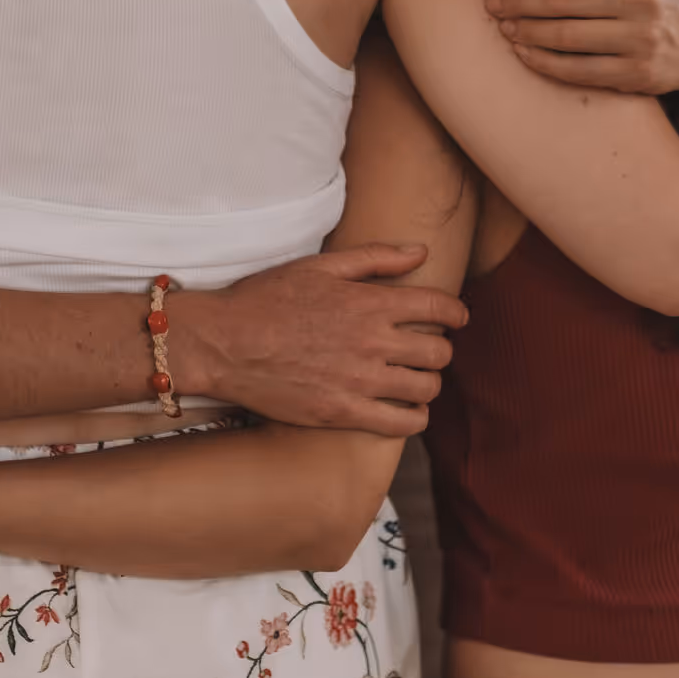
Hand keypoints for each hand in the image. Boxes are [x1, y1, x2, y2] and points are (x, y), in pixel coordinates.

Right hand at [169, 244, 464, 437]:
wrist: (223, 343)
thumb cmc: (265, 299)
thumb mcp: (319, 266)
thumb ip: (375, 258)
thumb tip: (421, 253)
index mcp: (369, 302)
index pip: (439, 308)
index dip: (456, 313)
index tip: (454, 318)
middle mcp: (372, 343)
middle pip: (438, 352)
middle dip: (438, 348)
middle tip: (424, 348)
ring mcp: (359, 381)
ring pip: (425, 389)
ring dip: (427, 383)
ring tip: (414, 379)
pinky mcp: (343, 413)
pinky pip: (401, 424)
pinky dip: (413, 418)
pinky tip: (404, 410)